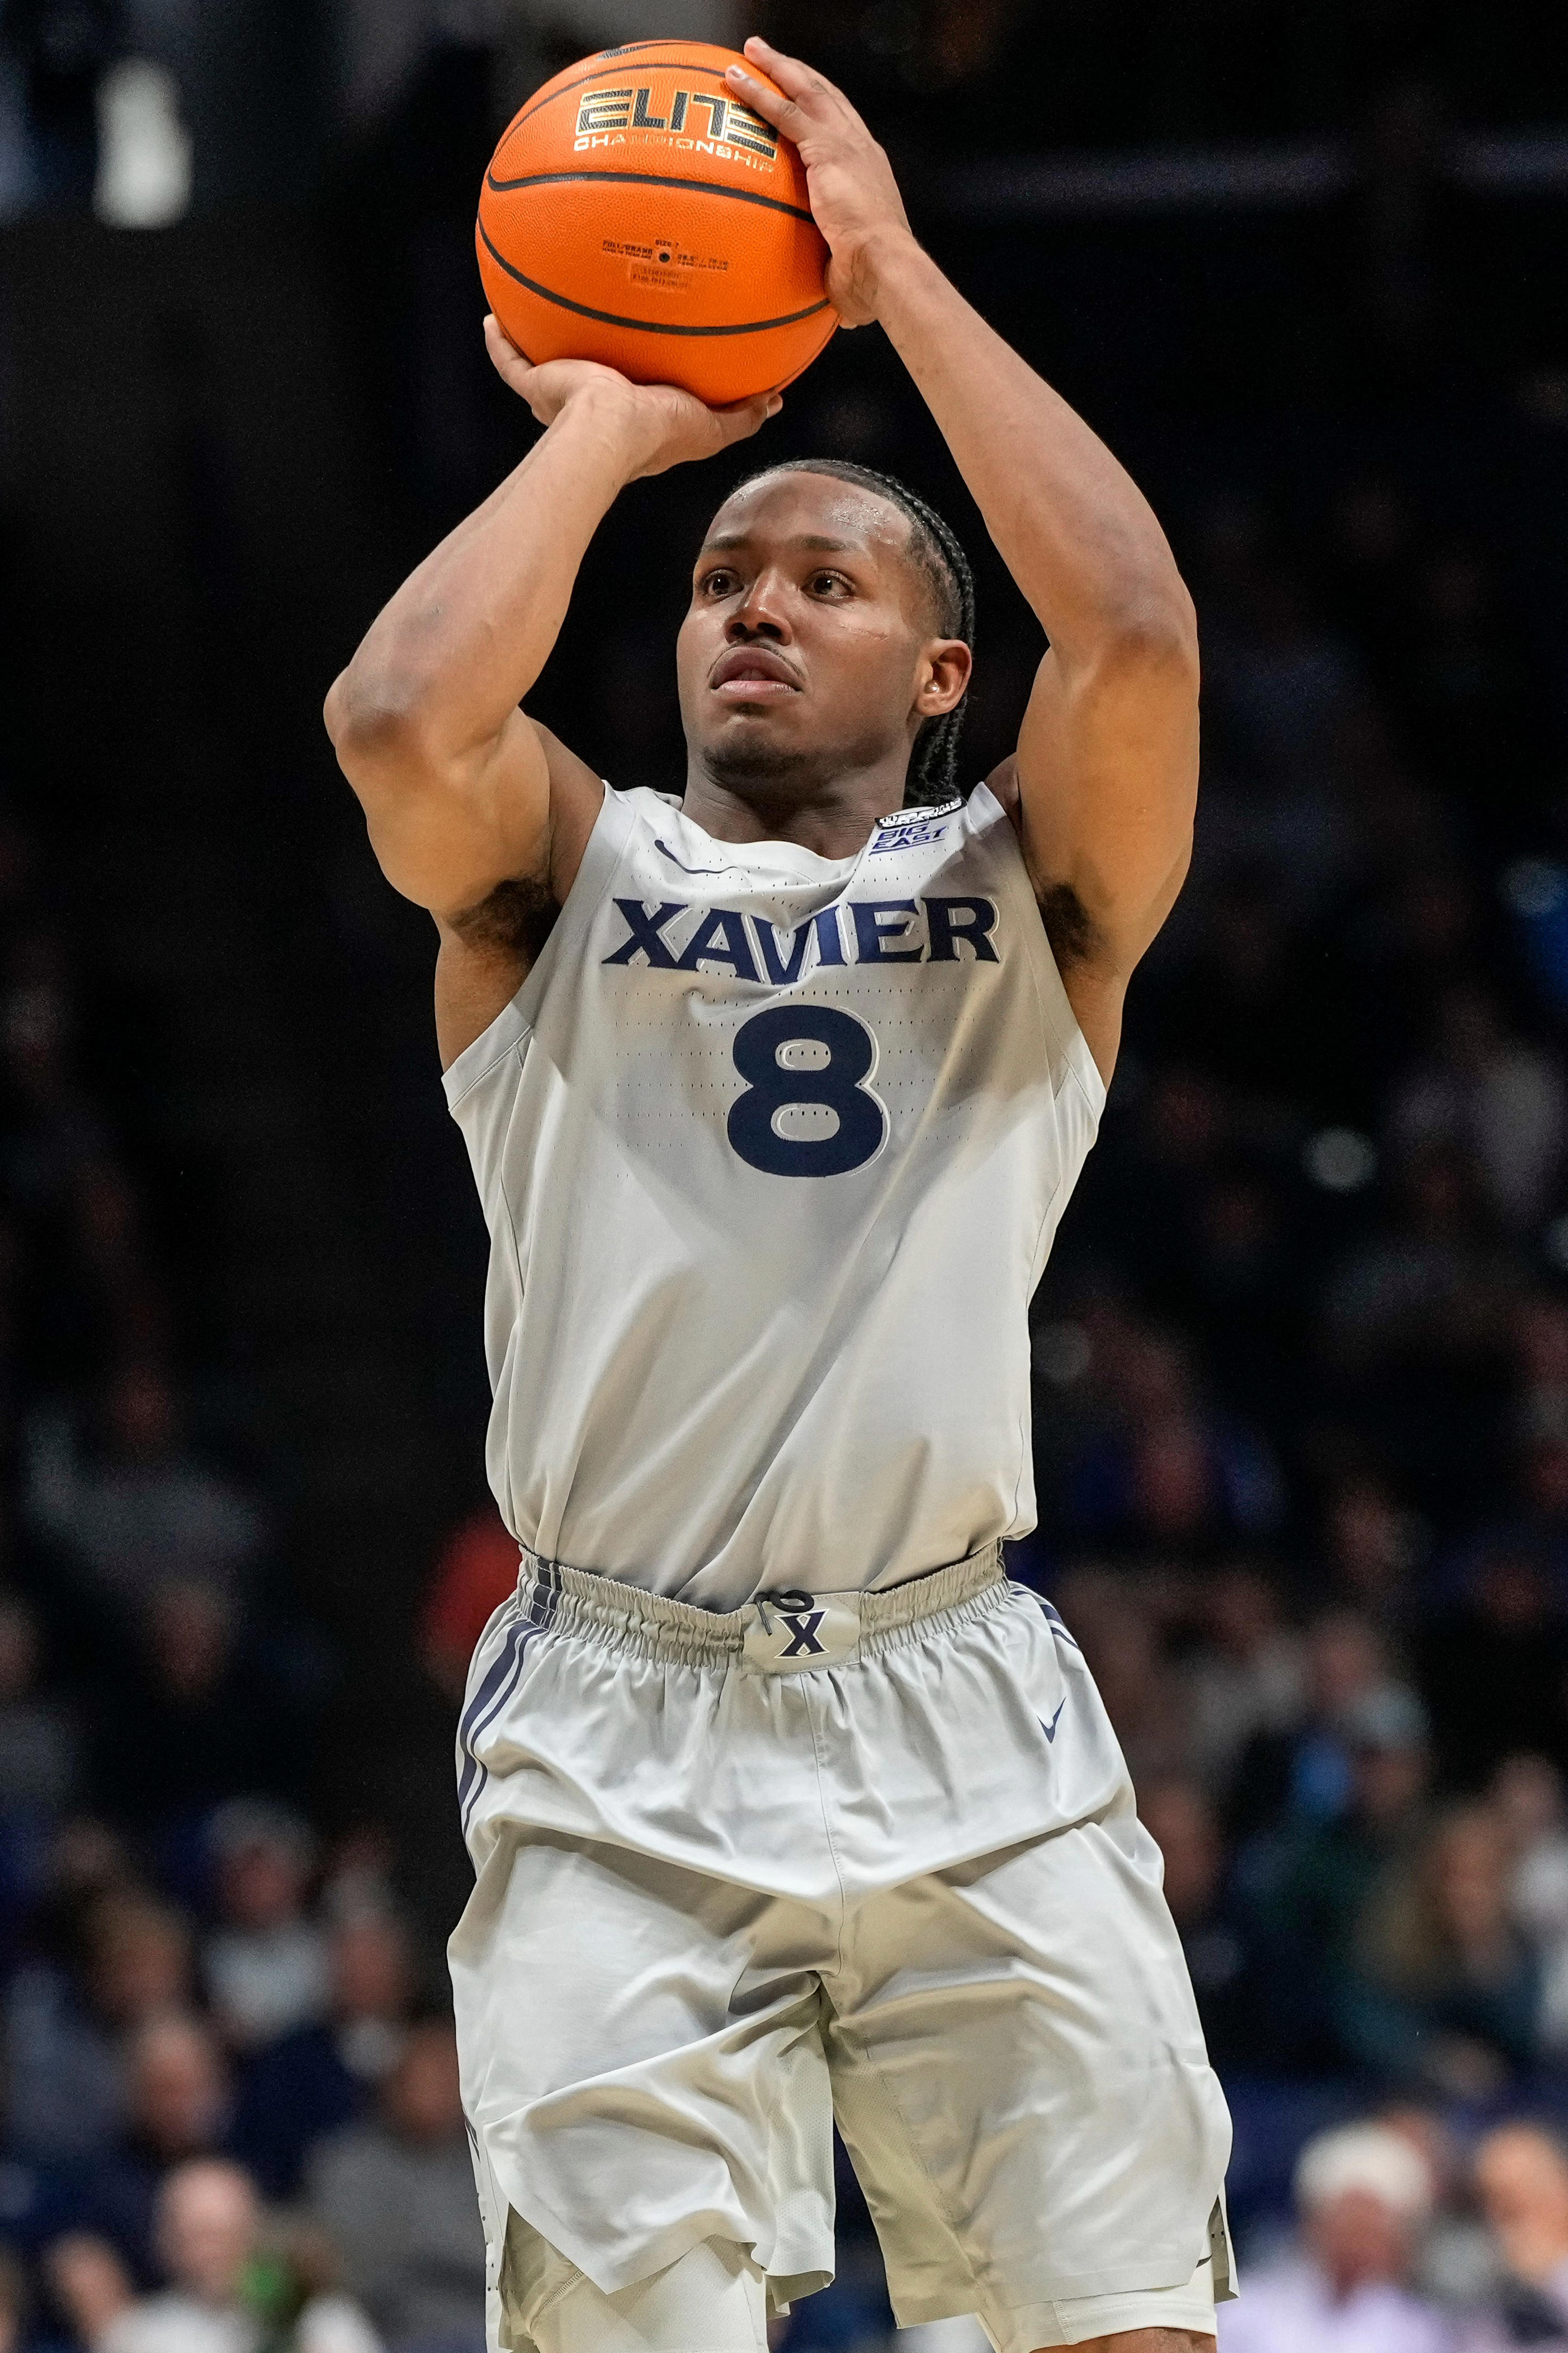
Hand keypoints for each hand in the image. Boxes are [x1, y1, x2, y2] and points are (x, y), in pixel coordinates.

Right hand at [482, 320, 779, 478]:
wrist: (609, 432)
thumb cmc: (657, 434)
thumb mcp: (711, 426)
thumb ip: (742, 416)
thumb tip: (775, 401)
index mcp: (631, 418)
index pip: (635, 396)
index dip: (642, 378)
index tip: (651, 352)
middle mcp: (592, 409)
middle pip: (589, 374)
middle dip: (589, 356)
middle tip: (595, 325)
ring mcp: (561, 397)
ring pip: (547, 366)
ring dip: (542, 341)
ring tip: (538, 310)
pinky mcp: (538, 386)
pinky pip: (511, 360)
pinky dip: (500, 341)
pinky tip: (492, 317)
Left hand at [724, 37, 915, 325]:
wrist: (885, 267)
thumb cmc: (875, 284)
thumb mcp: (854, 279)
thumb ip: (842, 283)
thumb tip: (838, 314)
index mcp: (870, 173)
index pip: (845, 131)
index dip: (825, 112)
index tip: (804, 101)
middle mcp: (861, 148)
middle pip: (827, 97)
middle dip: (799, 75)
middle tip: (771, 58)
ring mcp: (845, 143)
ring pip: (805, 90)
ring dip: (776, 67)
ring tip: (749, 51)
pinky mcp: (825, 148)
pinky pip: (783, 111)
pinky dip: (758, 91)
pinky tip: (732, 77)